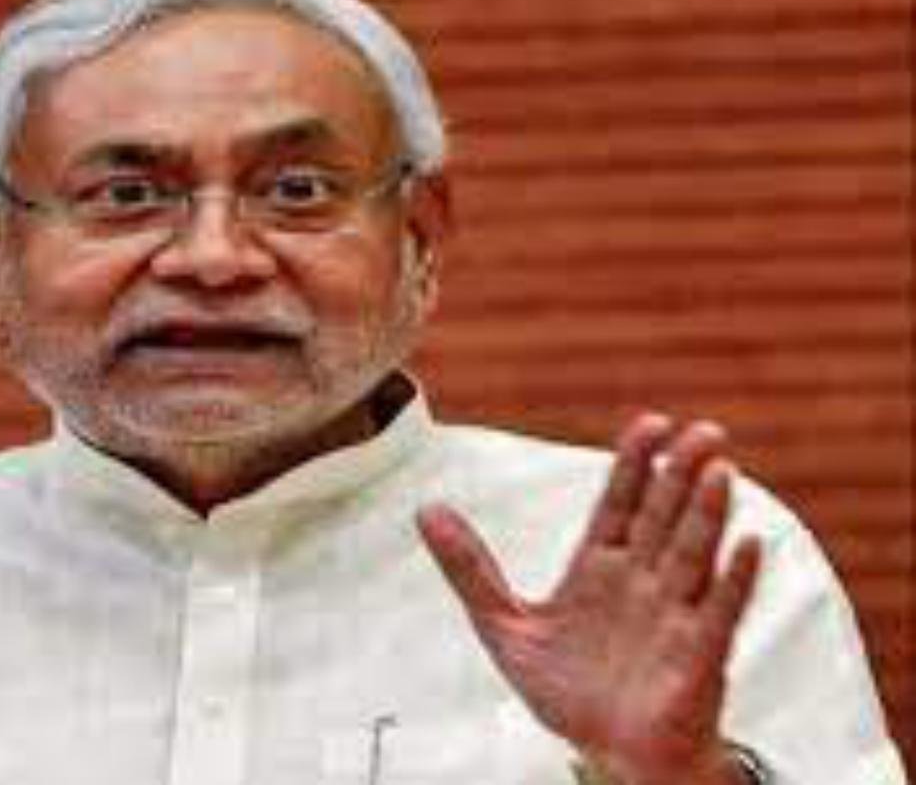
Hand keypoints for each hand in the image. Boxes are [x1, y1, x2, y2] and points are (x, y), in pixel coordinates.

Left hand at [417, 415, 761, 784]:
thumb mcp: (504, 626)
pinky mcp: (698, 655)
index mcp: (600, 568)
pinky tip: (747, 544)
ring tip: (719, 470)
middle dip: (681, 474)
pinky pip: (720, 611)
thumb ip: (469, 569)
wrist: (607, 756)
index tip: (651, 423)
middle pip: (664, 517)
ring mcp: (674, 615)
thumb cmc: (568, 692)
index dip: (636, 464)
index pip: (621, 503)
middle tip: (702, 431)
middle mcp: (642, 582)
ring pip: (694, 554)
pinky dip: (734, 579)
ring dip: (707, 514)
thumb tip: (427, 510)